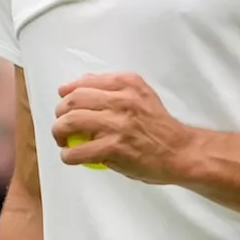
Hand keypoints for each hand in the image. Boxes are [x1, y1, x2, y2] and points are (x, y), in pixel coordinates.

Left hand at [52, 73, 193, 183]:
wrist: (181, 151)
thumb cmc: (159, 125)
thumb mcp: (141, 95)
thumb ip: (114, 88)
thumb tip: (80, 84)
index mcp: (127, 83)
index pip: (85, 82)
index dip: (68, 91)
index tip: (62, 99)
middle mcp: (122, 99)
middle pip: (73, 100)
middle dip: (60, 112)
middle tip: (62, 124)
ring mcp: (117, 124)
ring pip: (70, 122)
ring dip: (59, 132)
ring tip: (62, 140)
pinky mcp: (114, 147)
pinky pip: (78, 150)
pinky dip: (68, 155)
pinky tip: (70, 156)